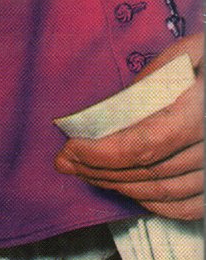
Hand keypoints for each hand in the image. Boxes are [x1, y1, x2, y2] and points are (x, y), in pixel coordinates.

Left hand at [55, 32, 203, 218]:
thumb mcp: (193, 51)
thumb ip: (154, 79)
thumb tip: (113, 110)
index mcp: (202, 111)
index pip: (142, 146)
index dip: (99, 155)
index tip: (68, 151)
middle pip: (147, 172)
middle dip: (99, 171)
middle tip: (67, 164)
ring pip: (165, 193)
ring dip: (121, 187)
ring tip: (91, 175)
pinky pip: (191, 208)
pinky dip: (157, 206)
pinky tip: (133, 192)